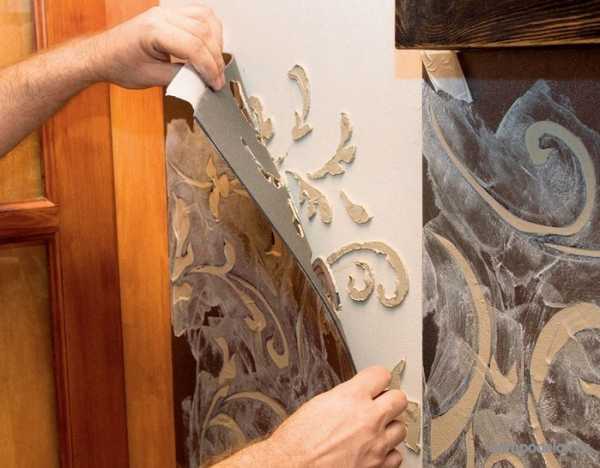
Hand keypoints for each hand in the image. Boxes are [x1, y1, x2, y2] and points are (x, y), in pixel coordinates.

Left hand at [90, 3, 224, 89]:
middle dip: (215, 59)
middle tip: (217, 79)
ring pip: (206, 19)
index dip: (209, 68)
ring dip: (216, 42)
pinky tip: (211, 45)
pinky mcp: (170, 13)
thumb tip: (203, 81)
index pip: (194, 46)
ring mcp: (166, 11)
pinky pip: (200, 13)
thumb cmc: (120, 65)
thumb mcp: (152, 78)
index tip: (215, 83)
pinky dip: (211, 30)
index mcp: (153, 31)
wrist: (103, 55)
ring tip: (216, 64)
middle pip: (203, 32)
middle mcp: (161, 16)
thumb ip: (180, 78)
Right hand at [266, 366, 407, 467]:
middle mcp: (368, 418)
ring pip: (400, 428)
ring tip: (375, 430)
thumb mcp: (318, 404)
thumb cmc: (296, 441)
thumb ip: (344, 397)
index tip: (376, 382)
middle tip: (382, 404)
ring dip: (389, 427)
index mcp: (351, 397)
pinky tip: (375, 450)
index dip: (378, 378)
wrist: (291, 467)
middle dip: (390, 400)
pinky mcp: (377, 466)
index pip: (381, 375)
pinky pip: (396, 456)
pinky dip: (388, 453)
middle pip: (399, 399)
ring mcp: (375, 444)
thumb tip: (355, 396)